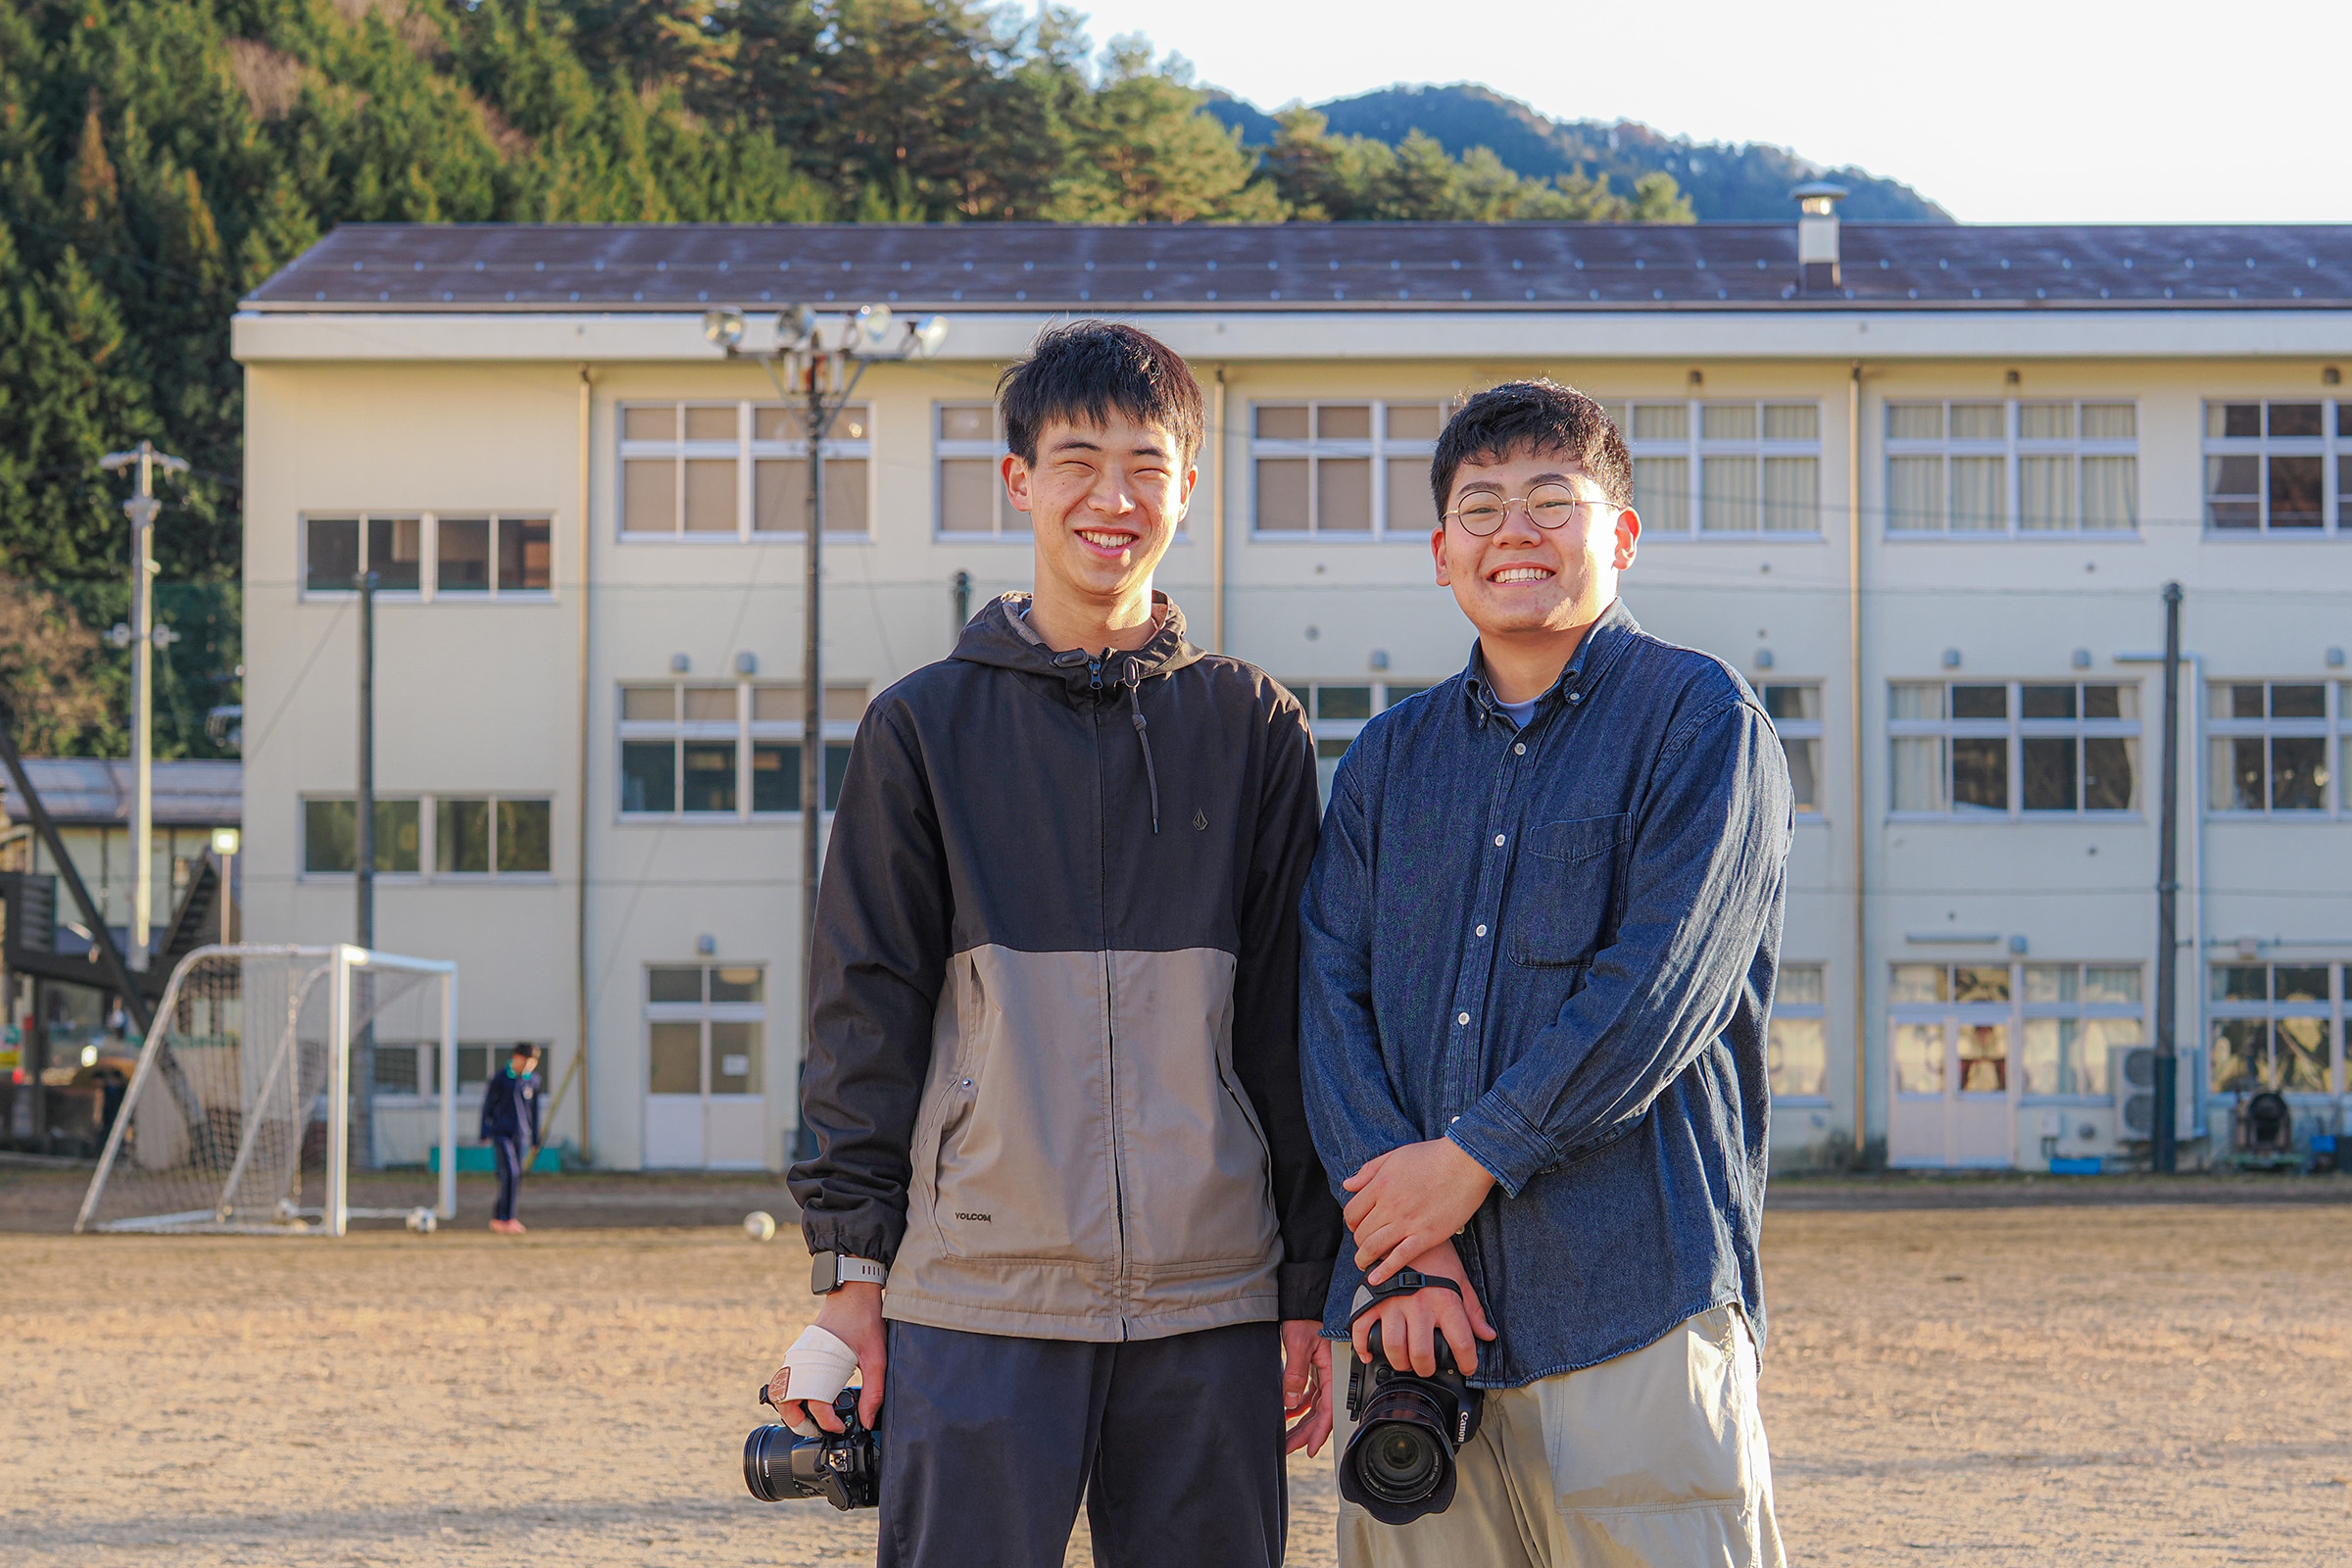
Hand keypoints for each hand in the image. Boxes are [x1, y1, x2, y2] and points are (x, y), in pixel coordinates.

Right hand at [767, 1282, 884, 1433]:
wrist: (854, 1290)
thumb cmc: (864, 1319)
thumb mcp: (876, 1356)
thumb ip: (874, 1390)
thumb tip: (868, 1420)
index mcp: (819, 1365)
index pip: (815, 1406)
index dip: (827, 1423)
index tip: (840, 1427)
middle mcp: (801, 1361)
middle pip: (784, 1402)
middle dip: (798, 1422)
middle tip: (816, 1430)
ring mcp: (797, 1356)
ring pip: (781, 1391)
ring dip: (792, 1408)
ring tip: (812, 1418)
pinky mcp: (799, 1352)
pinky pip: (787, 1378)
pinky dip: (794, 1393)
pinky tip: (814, 1397)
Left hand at [1280, 1319, 1332, 1457]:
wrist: (1303, 1302)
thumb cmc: (1305, 1318)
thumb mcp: (1299, 1344)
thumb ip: (1295, 1373)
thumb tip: (1290, 1402)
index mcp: (1333, 1372)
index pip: (1329, 1410)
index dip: (1319, 1432)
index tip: (1309, 1449)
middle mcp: (1331, 1376)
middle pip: (1320, 1413)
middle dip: (1304, 1433)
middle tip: (1288, 1448)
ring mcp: (1324, 1374)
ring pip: (1314, 1407)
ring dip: (1301, 1423)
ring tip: (1285, 1437)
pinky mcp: (1316, 1370)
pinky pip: (1309, 1396)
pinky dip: (1299, 1407)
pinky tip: (1287, 1414)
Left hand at [1342, 1137, 1495, 1284]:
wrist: (1466, 1162)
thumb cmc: (1432, 1156)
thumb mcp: (1395, 1156)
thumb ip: (1369, 1170)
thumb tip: (1347, 1184)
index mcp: (1380, 1185)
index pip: (1352, 1212)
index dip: (1351, 1222)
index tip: (1357, 1226)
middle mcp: (1389, 1205)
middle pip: (1361, 1232)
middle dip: (1358, 1241)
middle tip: (1364, 1245)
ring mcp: (1407, 1222)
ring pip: (1374, 1247)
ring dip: (1363, 1258)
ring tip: (1363, 1264)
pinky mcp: (1427, 1236)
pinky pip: (1399, 1258)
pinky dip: (1384, 1271)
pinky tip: (1375, 1279)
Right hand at [1349, 1239, 1495, 1377]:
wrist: (1408, 1227)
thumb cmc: (1436, 1255)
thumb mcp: (1460, 1279)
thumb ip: (1473, 1310)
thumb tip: (1487, 1334)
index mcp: (1445, 1300)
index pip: (1461, 1342)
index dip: (1468, 1362)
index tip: (1467, 1367)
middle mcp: (1419, 1304)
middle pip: (1421, 1353)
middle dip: (1426, 1368)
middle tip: (1427, 1366)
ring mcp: (1393, 1302)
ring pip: (1393, 1346)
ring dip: (1399, 1362)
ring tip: (1405, 1361)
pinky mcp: (1372, 1298)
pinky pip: (1361, 1329)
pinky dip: (1363, 1347)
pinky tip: (1370, 1354)